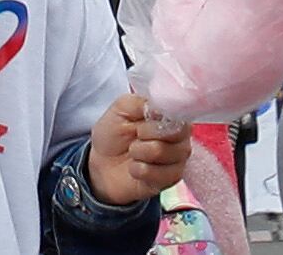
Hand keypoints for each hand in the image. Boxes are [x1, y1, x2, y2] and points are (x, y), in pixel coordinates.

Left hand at [87, 91, 191, 206]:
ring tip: (133, 152)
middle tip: (135, 136)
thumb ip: (141, 103)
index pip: (179, 111)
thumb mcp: (121, 109)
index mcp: (171, 115)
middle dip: (145, 134)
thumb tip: (160, 108)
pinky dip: (138, 169)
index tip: (141, 122)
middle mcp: (180, 137)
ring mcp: (178, 159)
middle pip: (175, 132)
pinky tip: (135, 168)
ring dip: (138, 152)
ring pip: (162, 151)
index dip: (157, 117)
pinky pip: (158, 174)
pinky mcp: (171, 180)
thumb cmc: (114, 133)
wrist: (101, 165)